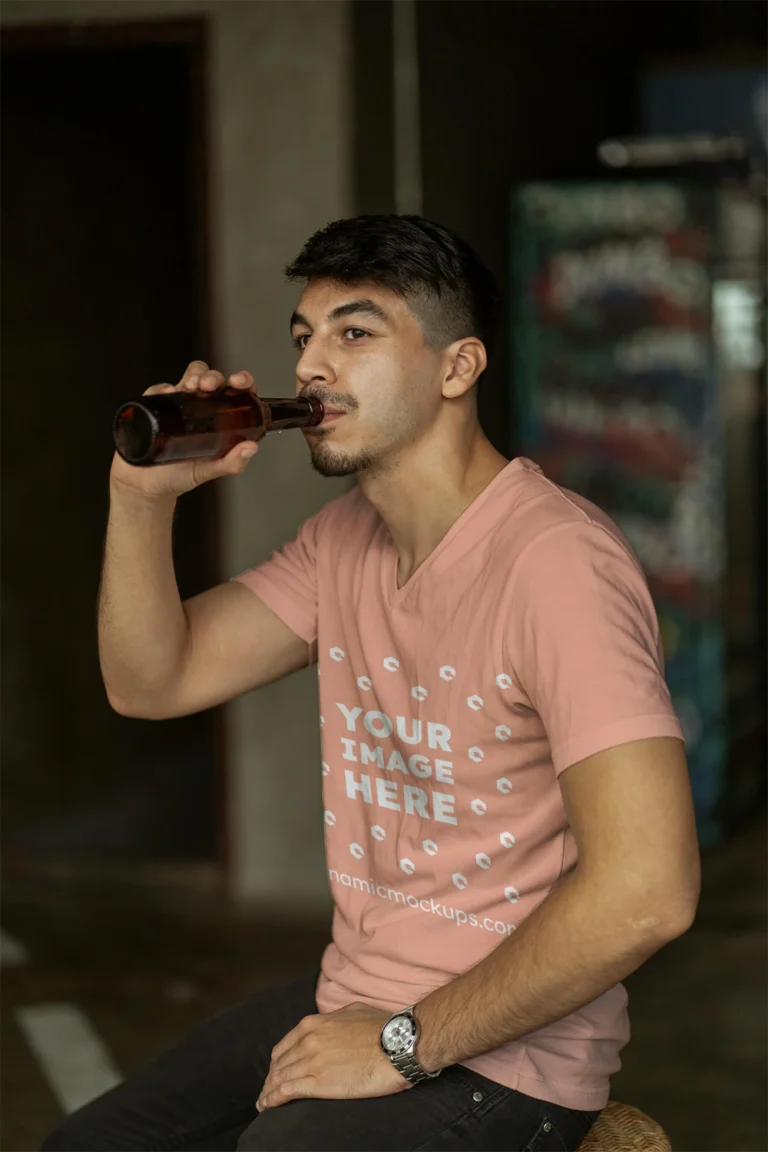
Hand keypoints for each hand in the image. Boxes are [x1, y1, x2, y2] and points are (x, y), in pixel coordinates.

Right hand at [110, 360, 259, 499]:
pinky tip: (168, 395)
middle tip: (210, 386)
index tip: (239, 382)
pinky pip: (159, 389)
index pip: (235, 392)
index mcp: (219, 419)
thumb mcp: (209, 471)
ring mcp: (179, 405)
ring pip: (189, 376)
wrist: (146, 485)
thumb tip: (251, 448)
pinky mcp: (156, 406)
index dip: (242, 381)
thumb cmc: (179, 476)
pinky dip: (164, 388)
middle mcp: (200, 408)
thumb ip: (231, 463)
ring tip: (193, 386)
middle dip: (213, 376)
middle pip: (211, 379)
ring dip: (194, 375)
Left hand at [256, 1002, 409, 1111]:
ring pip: (280, 1078)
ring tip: (263, 1103)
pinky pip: (287, 1091)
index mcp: (314, 1024)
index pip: (285, 1046)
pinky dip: (273, 1099)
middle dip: (271, 1078)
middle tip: (268, 1091)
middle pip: (280, 1063)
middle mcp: (308, 1040)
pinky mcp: (319, 1083)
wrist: (397, 1043)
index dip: (279, 1061)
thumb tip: (331, 1024)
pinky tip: (268, 1106)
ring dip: (268, 1091)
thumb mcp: (353, 1011)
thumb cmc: (382, 1027)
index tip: (277, 1071)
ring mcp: (312, 1061)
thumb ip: (334, 1019)